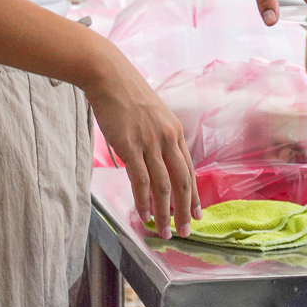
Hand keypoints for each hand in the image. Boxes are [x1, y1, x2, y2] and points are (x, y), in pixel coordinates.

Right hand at [83, 45, 200, 238]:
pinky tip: (144, 214)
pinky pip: (141, 180)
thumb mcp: (152, 114)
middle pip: (182, 182)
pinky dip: (144, 201)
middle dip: (184, 210)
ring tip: (164, 231)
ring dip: (164, 212)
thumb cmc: (127, 94)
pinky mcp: (130, 145)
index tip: (197, 214)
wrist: (109, 75)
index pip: (189, 170)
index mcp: (175, 131)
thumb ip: (159, 136)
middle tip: (185, 231)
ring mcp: (149, 142)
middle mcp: (167, 138)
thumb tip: (158, 158)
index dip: (194, 195)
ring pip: (163, 186)